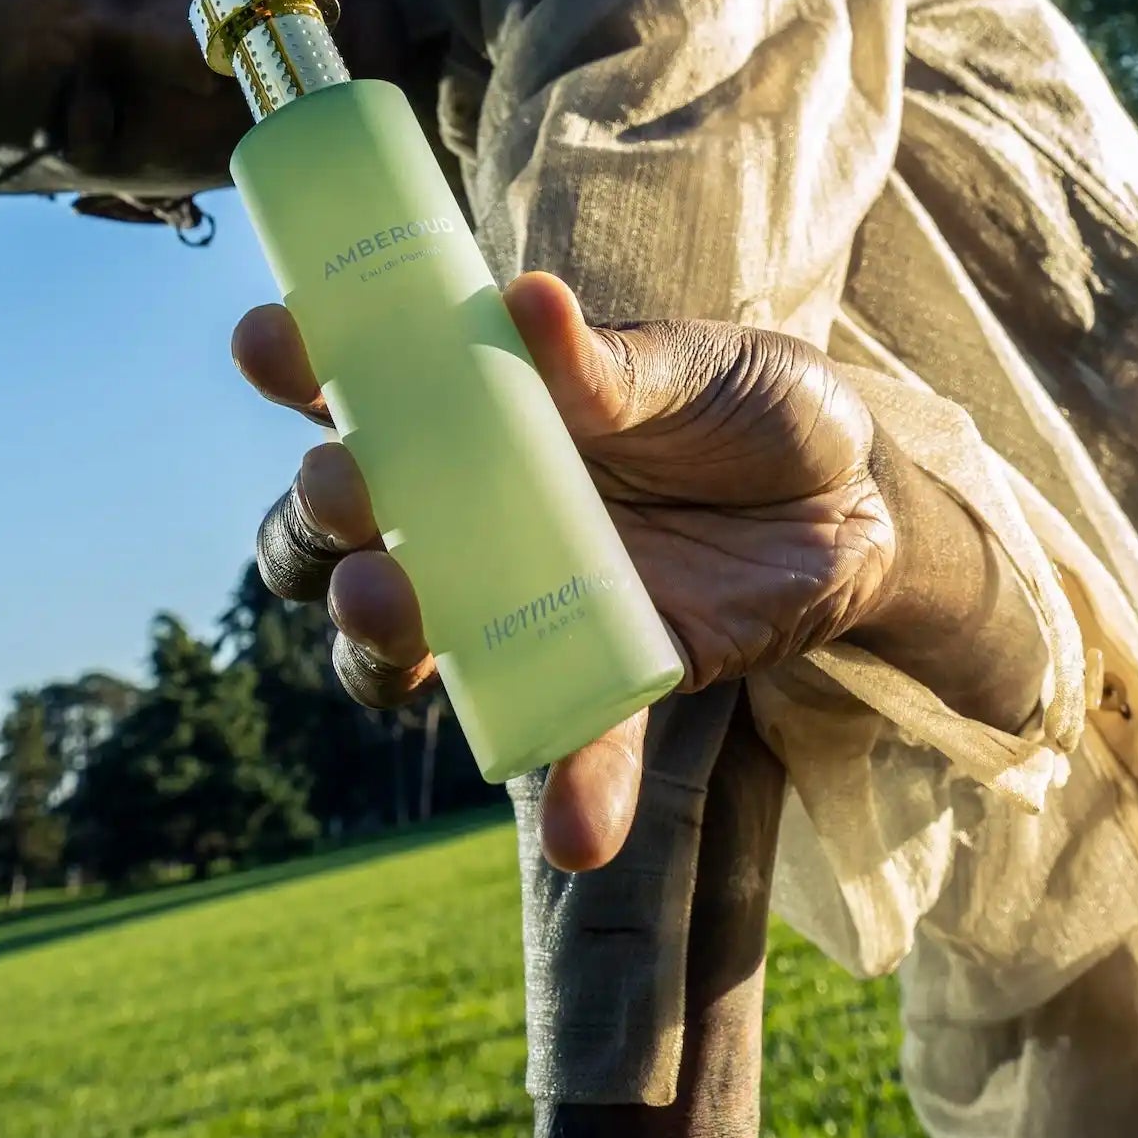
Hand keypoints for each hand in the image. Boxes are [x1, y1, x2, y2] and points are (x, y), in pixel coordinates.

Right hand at [232, 271, 1030, 871]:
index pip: (358, 393)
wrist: (861, 498)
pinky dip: (568, 788)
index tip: (276, 342)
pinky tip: (576, 833)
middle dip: (317, 520)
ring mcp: (521, 603)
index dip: (298, 366)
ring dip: (375, 642)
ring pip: (400, 645)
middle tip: (349, 494)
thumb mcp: (699, 361)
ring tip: (398, 620)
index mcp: (479, 413)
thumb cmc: (754, 404)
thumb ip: (614, 361)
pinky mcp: (601, 679)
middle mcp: (471, 513)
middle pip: (340, 535)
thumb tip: (532, 305)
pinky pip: (567, 743)